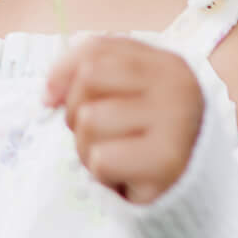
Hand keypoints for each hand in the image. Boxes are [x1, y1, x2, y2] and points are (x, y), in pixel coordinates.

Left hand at [44, 36, 203, 205]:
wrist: (189, 189)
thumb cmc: (146, 138)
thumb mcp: (123, 96)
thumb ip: (87, 76)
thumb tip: (48, 95)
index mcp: (165, 64)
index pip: (96, 49)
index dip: (63, 73)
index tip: (52, 99)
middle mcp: (176, 86)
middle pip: (88, 80)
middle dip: (77, 112)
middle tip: (101, 135)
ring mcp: (175, 122)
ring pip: (90, 121)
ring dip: (88, 148)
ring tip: (116, 156)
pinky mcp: (166, 161)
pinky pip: (101, 159)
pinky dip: (102, 174)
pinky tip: (125, 176)